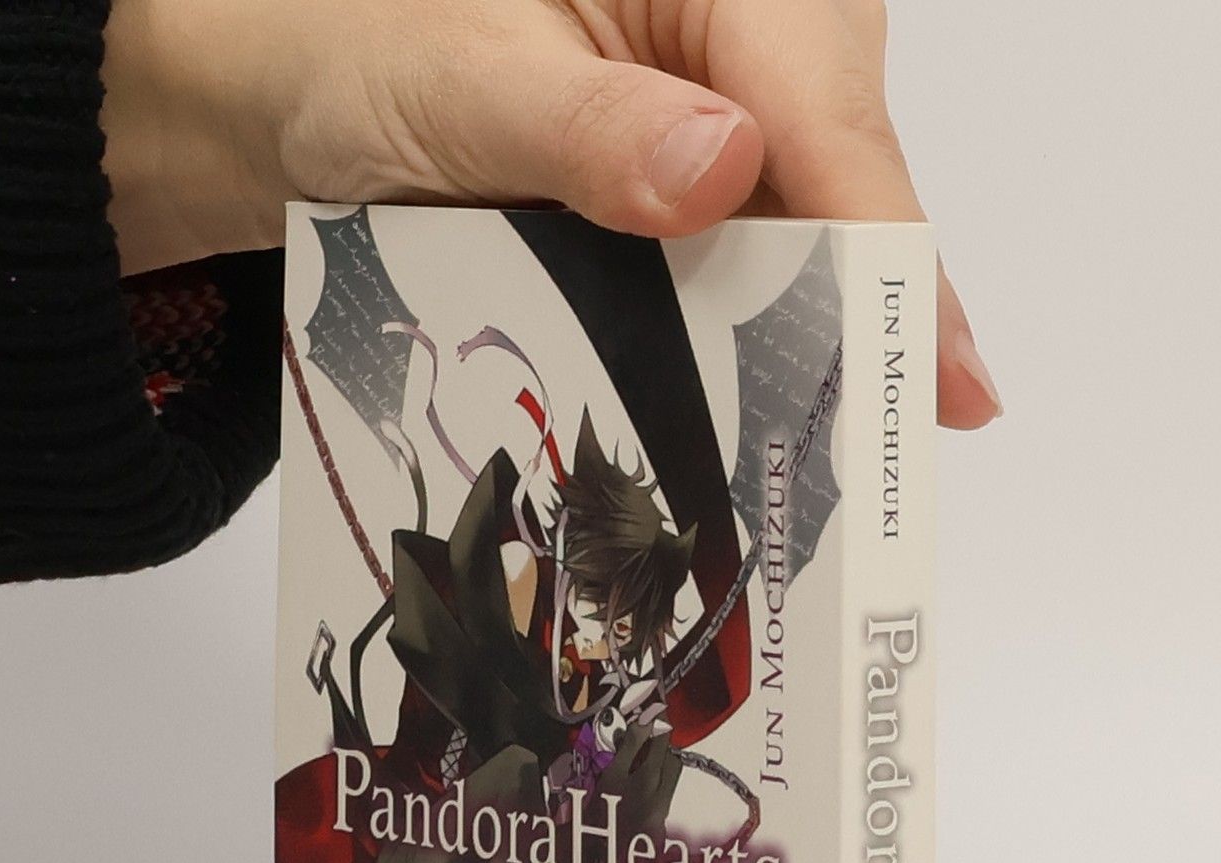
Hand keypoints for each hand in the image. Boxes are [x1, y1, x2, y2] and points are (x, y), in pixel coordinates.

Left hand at [100, 0, 1000, 428]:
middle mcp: (744, 24)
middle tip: (902, 450)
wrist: (290, 85)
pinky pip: (752, 255)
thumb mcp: (455, 84)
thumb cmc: (357, 46)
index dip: (885, 249)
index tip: (931, 369)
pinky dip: (758, 335)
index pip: (823, 111)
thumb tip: (717, 166)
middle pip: (842, 180)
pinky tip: (780, 412)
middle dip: (869, 314)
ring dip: (820, 341)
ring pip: (809, 229)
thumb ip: (583, 128)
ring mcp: (725, 103)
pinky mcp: (694, 170)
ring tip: (857, 461)